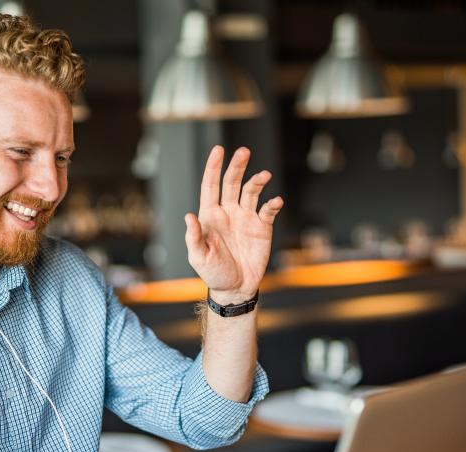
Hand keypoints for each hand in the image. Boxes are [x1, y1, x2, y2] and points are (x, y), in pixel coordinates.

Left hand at [185, 146, 282, 304]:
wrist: (236, 288)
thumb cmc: (213, 273)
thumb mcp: (199, 258)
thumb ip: (194, 237)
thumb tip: (189, 216)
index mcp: (210, 215)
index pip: (211, 186)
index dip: (214, 167)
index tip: (219, 150)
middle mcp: (228, 212)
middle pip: (232, 183)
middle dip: (237, 166)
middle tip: (244, 151)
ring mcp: (246, 218)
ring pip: (252, 192)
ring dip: (258, 181)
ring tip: (265, 175)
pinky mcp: (262, 227)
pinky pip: (268, 210)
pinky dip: (273, 204)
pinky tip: (276, 201)